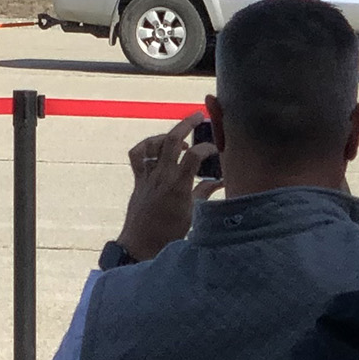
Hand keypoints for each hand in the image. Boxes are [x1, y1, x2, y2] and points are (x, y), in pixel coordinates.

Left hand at [115, 112, 222, 260]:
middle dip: (186, 124)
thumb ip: (206, 192)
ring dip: (165, 135)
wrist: (141, 243)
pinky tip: (157, 148)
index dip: (207, 147)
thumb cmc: (170, 232)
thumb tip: (221, 180)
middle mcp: (161, 177)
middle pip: (172, 141)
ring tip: (179, 136)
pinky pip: (137, 155)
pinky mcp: (138, 179)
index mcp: (178, 186)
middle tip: (199, 115)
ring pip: (152, 145)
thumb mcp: (193, 213)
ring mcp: (147, 176)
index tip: (217, 149)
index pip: (194, 156)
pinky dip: (146, 146)